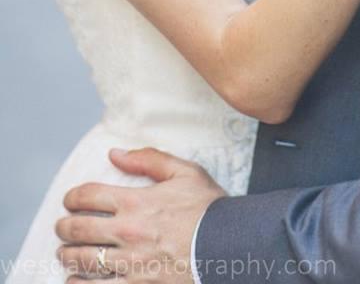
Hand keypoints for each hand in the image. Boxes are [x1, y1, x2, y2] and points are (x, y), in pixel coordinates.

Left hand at [55, 147, 225, 283]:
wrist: (231, 247)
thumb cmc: (209, 209)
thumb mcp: (185, 172)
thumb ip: (149, 159)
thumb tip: (115, 154)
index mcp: (137, 201)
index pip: (88, 195)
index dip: (72, 197)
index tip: (70, 200)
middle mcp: (128, 233)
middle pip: (77, 229)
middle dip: (64, 227)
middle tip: (63, 227)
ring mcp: (130, 264)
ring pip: (81, 262)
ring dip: (67, 256)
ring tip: (66, 253)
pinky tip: (75, 281)